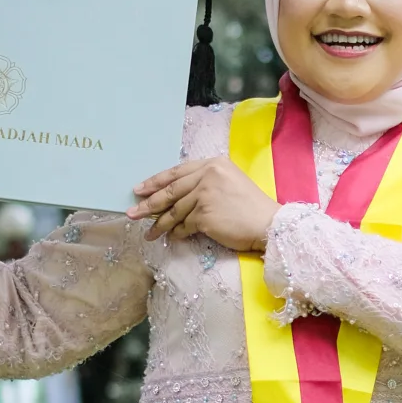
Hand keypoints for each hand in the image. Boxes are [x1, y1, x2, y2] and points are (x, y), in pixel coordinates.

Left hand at [129, 156, 276, 253]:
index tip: (139, 190)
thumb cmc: (251, 208)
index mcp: (213, 164)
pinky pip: (184, 226)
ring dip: (159, 224)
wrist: (269, 225)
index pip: (177, 172)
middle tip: (132, 212)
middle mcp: (208, 175)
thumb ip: (205, 183)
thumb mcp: (229, 183)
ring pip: (174, 211)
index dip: (155, 181)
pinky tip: (173, 238)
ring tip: (149, 233)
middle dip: (149, 203)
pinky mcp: (205, 215)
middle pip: (171, 191)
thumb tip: (175, 197)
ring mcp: (205, 195)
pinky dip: (178, 234)